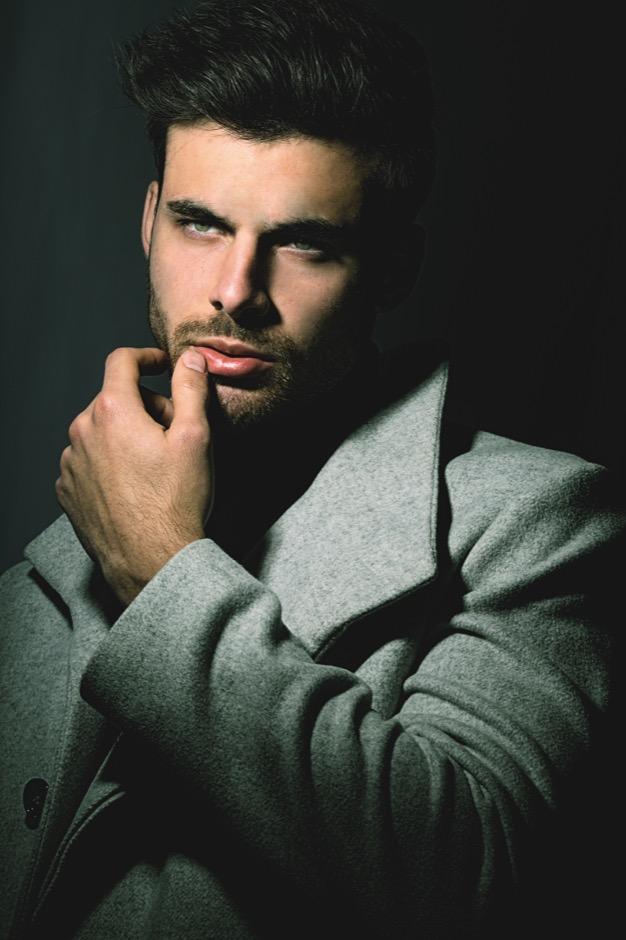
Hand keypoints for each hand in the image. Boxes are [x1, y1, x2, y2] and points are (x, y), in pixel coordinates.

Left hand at [56, 346, 212, 605]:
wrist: (151, 559)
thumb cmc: (175, 502)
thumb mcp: (195, 437)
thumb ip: (191, 388)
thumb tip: (190, 358)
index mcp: (112, 411)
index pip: (122, 361)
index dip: (146, 357)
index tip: (162, 365)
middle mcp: (82, 432)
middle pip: (115, 399)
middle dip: (146, 406)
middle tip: (175, 433)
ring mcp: (71, 463)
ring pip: (100, 431)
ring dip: (125, 436)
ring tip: (154, 466)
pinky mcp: (67, 491)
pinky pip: (88, 462)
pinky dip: (109, 463)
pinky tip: (134, 486)